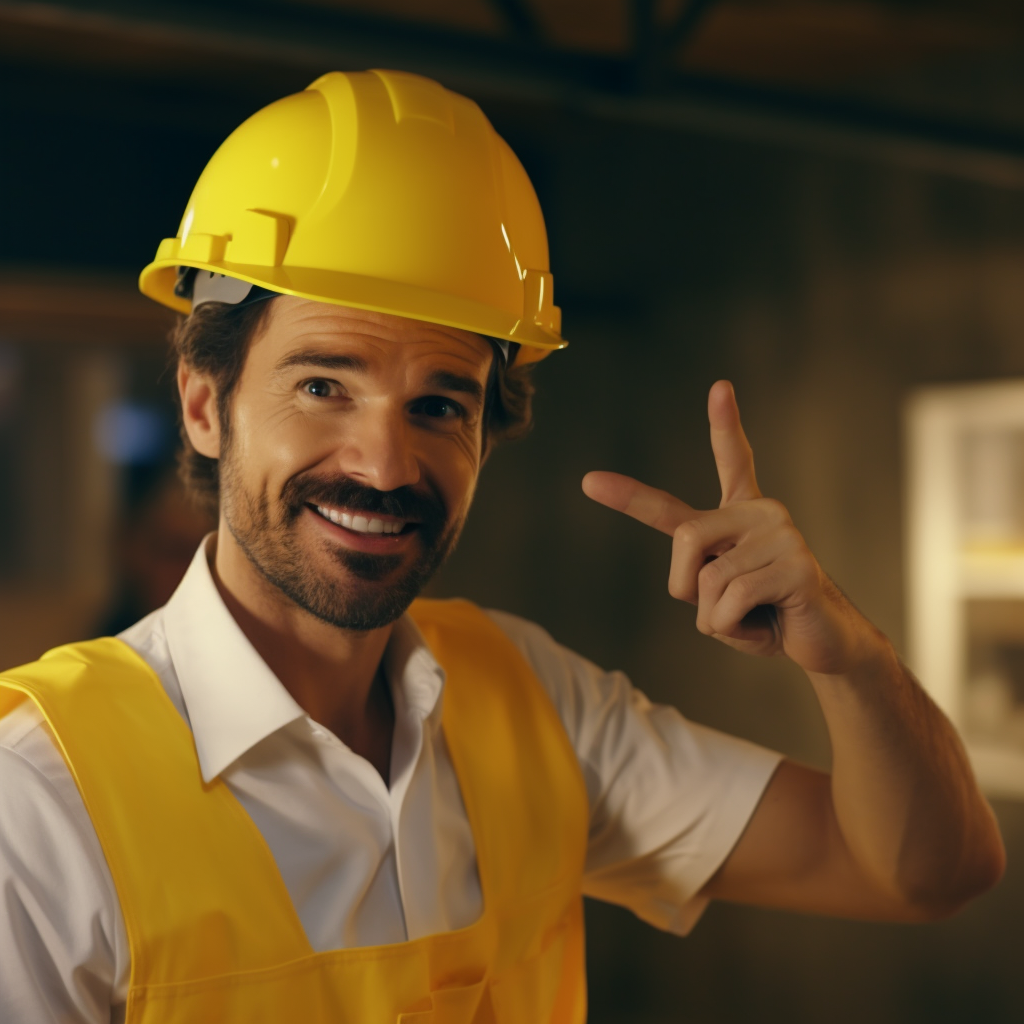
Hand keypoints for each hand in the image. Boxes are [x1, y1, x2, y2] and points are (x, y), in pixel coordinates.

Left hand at [582, 381, 872, 674]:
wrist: (823, 644)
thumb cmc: (765, 616)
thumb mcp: (716, 595)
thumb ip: (695, 576)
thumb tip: (698, 578)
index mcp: (742, 514)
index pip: (732, 460)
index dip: (725, 424)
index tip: (720, 385)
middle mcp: (763, 514)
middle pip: (686, 537)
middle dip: (684, 586)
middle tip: (718, 608)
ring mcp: (784, 535)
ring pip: (708, 580)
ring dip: (714, 618)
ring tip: (751, 617)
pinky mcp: (797, 565)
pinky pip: (733, 598)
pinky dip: (732, 628)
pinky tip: (765, 625)